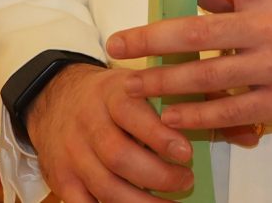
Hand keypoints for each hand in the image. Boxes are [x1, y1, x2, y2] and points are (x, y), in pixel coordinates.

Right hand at [26, 63, 194, 202]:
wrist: (54, 99)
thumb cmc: (108, 97)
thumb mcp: (134, 84)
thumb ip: (169, 101)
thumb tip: (218, 126)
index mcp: (110, 94)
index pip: (132, 113)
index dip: (160, 136)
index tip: (186, 153)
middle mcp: (88, 123)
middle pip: (120, 156)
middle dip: (158, 176)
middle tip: (185, 181)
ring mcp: (73, 153)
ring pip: (106, 186)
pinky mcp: (62, 178)